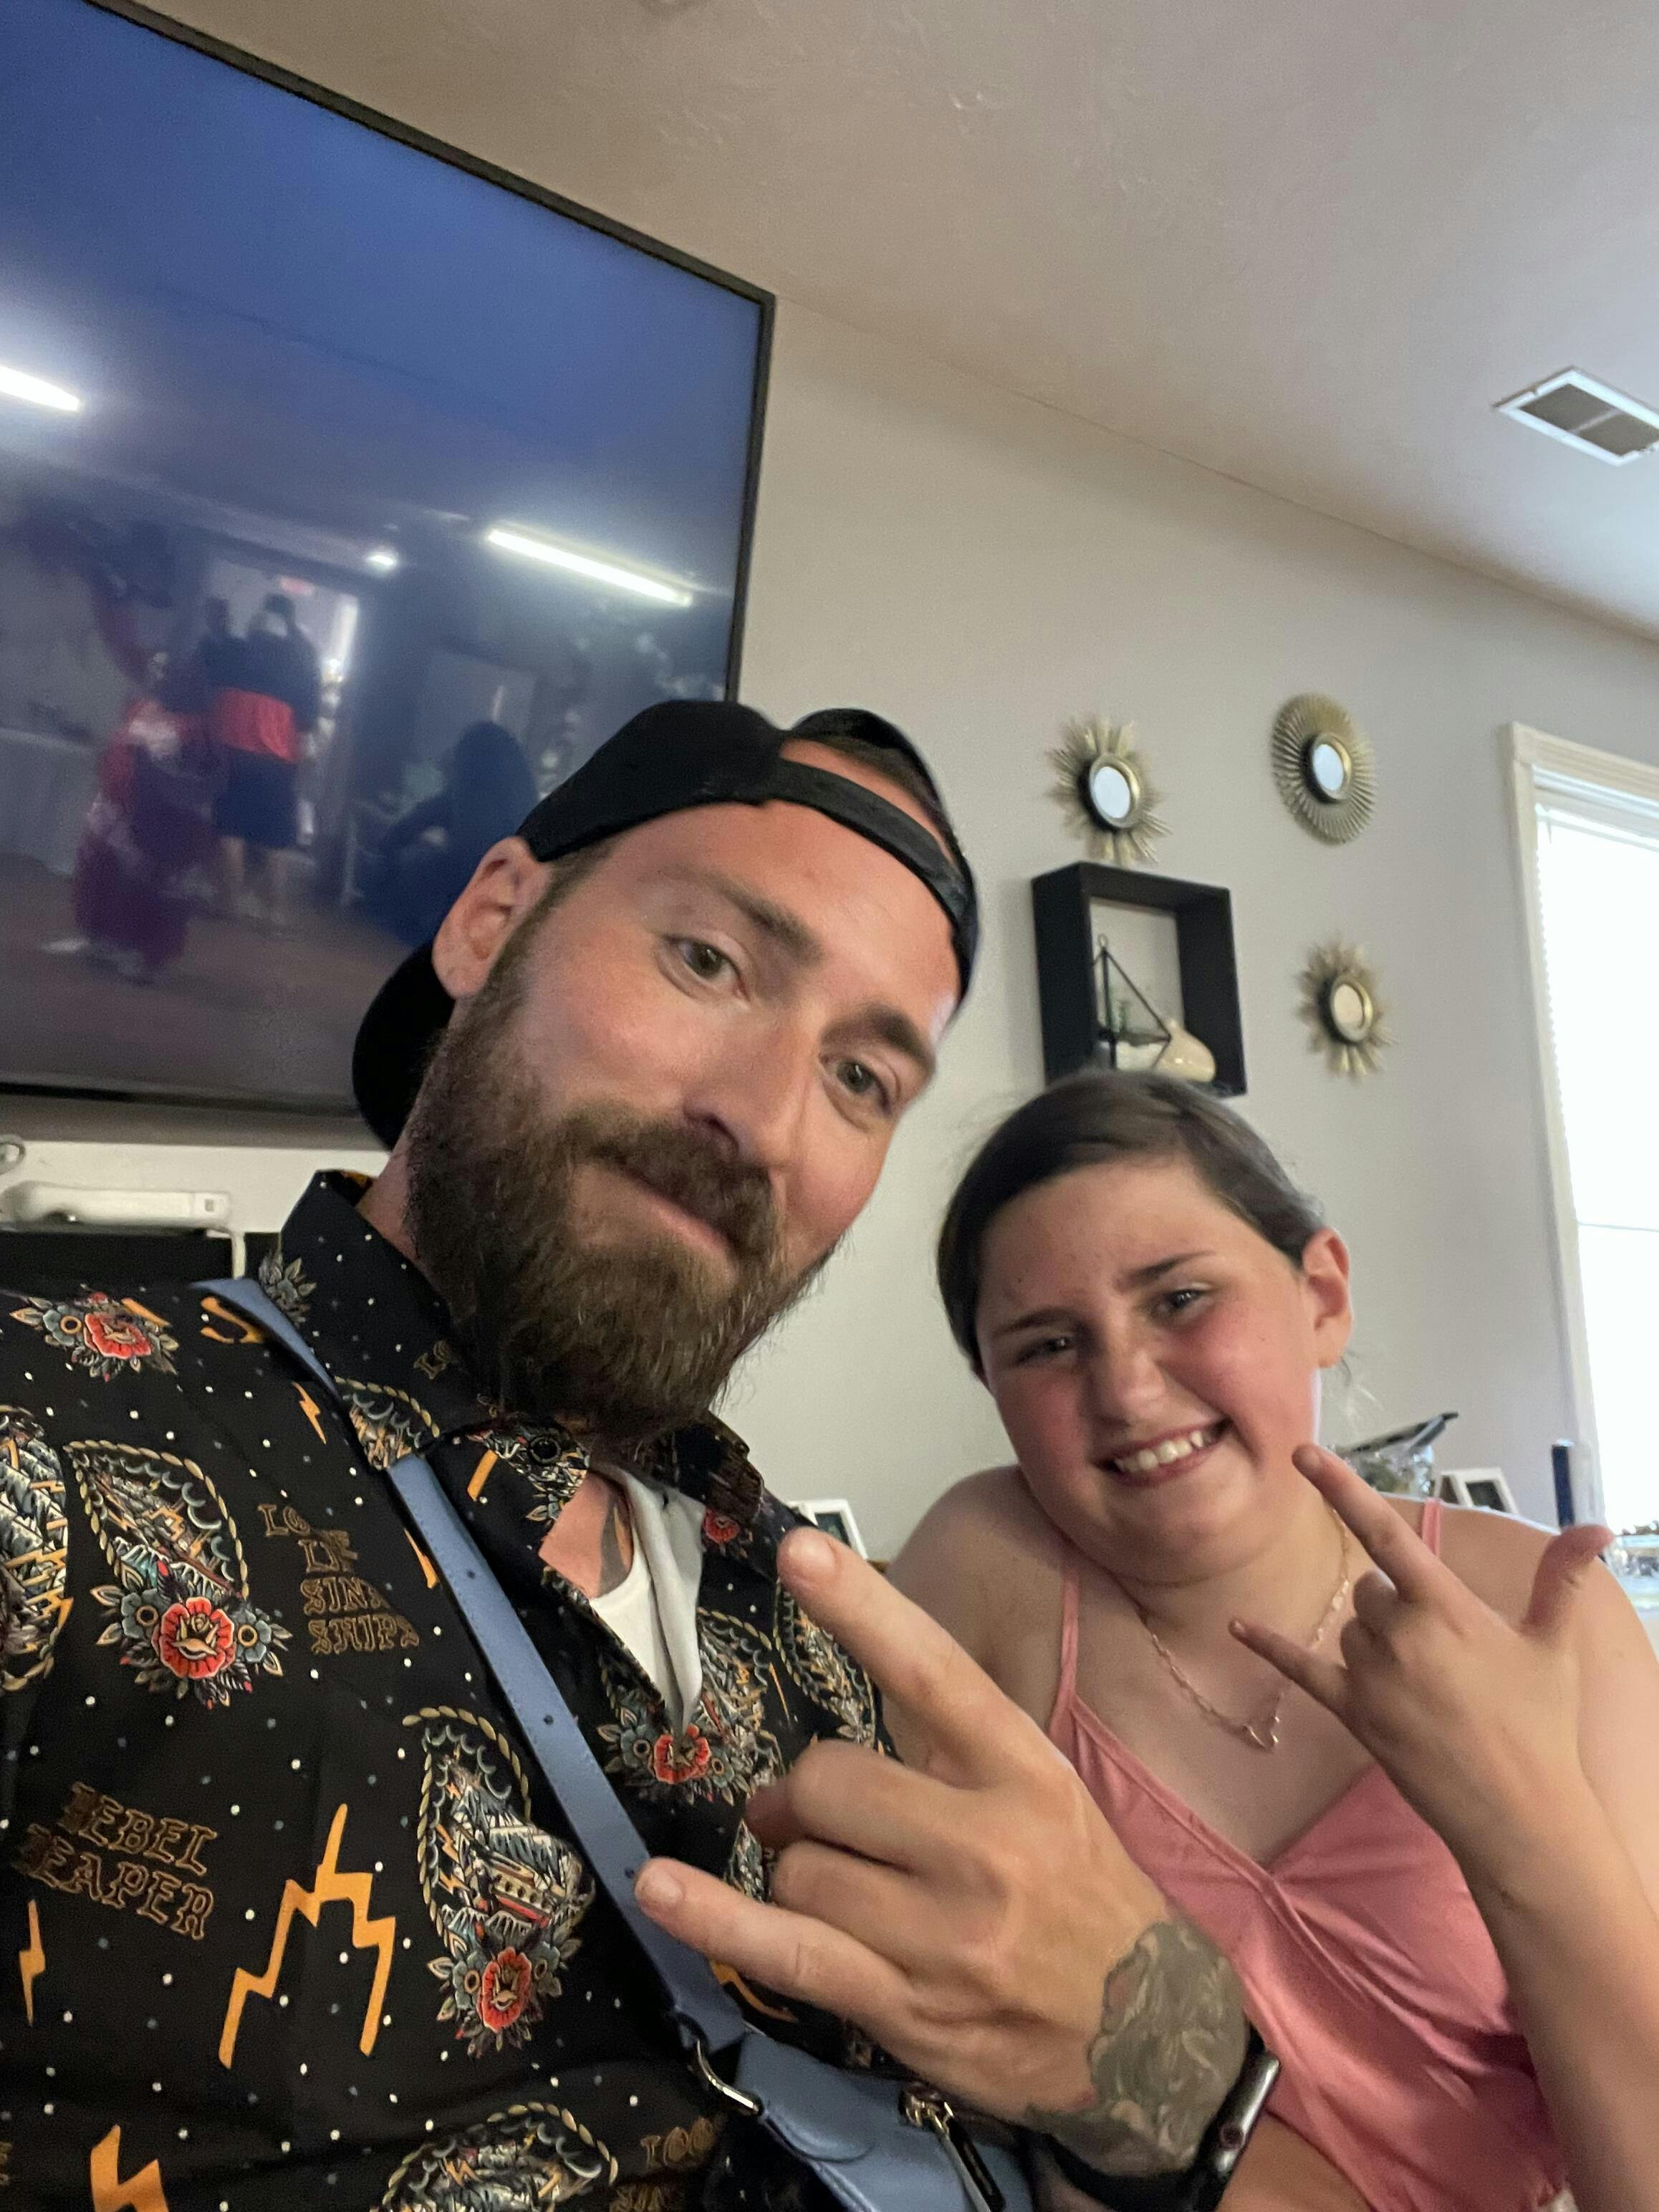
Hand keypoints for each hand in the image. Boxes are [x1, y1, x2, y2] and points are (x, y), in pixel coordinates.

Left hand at [635, 1527, 1247, 2169]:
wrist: (1152, 2042)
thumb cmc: (1083, 1899)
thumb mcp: (1042, 1800)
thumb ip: (942, 1758)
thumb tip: (803, 1770)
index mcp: (1023, 1773)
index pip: (932, 1672)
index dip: (861, 1607)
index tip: (799, 1549)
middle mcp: (984, 1844)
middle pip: (830, 1781)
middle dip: (803, 1797)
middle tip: (813, 1820)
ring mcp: (942, 1932)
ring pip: (801, 1867)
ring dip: (796, 1872)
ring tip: (836, 1891)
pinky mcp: (904, 2007)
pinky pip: (785, 1950)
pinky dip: (712, 1918)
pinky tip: (659, 1891)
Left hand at [1231, 1447, 1610, 1874]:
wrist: (1521, 1815)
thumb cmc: (1542, 1725)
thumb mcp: (1553, 1646)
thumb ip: (1561, 1579)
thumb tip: (1598, 1526)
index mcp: (1444, 1609)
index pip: (1385, 1534)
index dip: (1343, 1488)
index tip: (1304, 1453)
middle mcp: (1398, 1636)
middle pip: (1372, 1590)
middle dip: (1398, 1604)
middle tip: (1447, 1650)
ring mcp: (1371, 1677)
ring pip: (1351, 1629)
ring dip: (1377, 1640)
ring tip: (1430, 1684)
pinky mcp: (1353, 1714)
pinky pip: (1300, 1669)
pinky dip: (1268, 1647)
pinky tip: (1235, 1625)